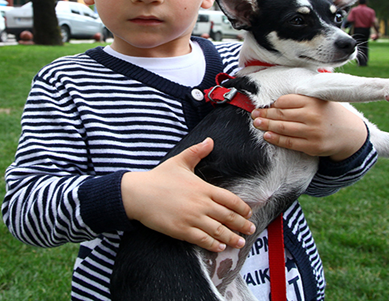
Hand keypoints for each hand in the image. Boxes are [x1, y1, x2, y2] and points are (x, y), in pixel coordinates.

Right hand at [121, 138, 254, 252]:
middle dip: (242, 225)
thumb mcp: (179, 161)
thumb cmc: (159, 177)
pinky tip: (219, 247)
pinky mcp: (181, 230)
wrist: (138, 194)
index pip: (230, 199)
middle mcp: (200, 204)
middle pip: (228, 217)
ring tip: (240, 243)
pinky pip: (202, 240)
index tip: (248, 213)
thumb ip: (197, 151)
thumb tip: (210, 140)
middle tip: (250, 230)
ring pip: (218, 231)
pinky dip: (213, 245)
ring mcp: (191, 218)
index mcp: (203, 188)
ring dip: (231, 238)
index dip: (242, 208)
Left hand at [251, 95, 367, 161]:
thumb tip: (273, 102)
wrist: (349, 133)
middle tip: (254, 114)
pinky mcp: (313, 146)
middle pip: (282, 114)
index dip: (272, 104)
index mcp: (313, 101)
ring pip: (283, 128)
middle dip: (265, 115)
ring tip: (257, 123)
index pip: (285, 101)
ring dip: (267, 126)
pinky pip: (289, 142)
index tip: (263, 105)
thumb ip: (299, 99)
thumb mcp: (318, 101)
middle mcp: (313, 115)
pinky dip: (276, 139)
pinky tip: (267, 136)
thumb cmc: (327, 114)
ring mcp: (313, 132)